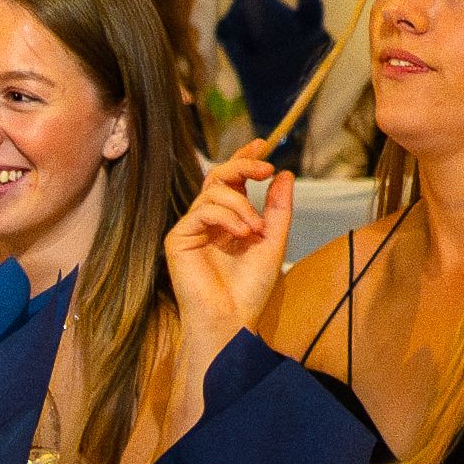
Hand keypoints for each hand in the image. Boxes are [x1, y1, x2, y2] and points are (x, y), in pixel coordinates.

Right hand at [165, 139, 295, 344]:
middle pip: (218, 177)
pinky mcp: (178, 239)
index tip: (262, 144)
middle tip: (266, 168)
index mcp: (229, 220)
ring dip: (241, 204)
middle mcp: (208, 221)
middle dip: (243, 166)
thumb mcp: (273, 242)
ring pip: (212, 192)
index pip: (233, 181)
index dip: (244, 160)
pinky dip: (226, 216)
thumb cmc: (252, 288)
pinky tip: (242, 233)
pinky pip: (202, 211)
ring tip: (256, 229)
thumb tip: (285, 174)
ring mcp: (191, 229)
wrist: (233, 319)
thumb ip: (278, 209)